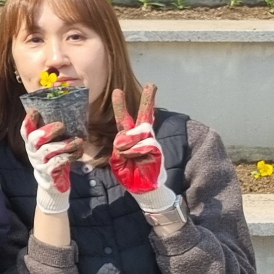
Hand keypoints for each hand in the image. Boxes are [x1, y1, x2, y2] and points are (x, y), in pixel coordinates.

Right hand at [23, 110, 73, 216]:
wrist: (54, 185)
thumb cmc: (55, 160)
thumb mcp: (52, 146)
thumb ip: (54, 135)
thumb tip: (69, 115)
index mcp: (32, 144)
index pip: (25, 131)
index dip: (28, 121)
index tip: (34, 111)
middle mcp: (33, 153)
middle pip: (34, 139)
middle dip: (48, 131)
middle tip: (61, 125)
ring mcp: (39, 163)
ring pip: (48, 151)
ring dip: (64, 144)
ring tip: (78, 141)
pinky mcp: (49, 174)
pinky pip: (58, 163)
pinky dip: (69, 156)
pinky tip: (78, 153)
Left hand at [111, 84, 174, 209]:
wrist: (142, 189)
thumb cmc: (129, 173)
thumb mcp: (116, 159)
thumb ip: (118, 146)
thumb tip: (125, 136)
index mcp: (129, 138)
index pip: (125, 119)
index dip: (121, 106)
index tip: (117, 91)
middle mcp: (141, 137)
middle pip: (144, 115)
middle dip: (148, 100)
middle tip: (152, 84)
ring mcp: (150, 142)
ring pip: (137, 133)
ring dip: (128, 144)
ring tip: (128, 155)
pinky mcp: (156, 149)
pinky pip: (143, 144)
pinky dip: (136, 151)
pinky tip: (136, 158)